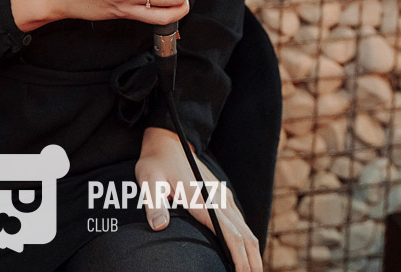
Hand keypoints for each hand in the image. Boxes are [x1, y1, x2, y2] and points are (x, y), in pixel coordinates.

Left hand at [135, 129, 261, 271]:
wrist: (169, 141)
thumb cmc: (156, 163)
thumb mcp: (148, 180)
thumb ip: (153, 203)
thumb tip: (159, 225)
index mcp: (203, 198)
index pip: (229, 233)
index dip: (239, 257)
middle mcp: (219, 198)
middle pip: (245, 235)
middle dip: (252, 261)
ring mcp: (223, 197)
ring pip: (246, 229)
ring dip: (252, 252)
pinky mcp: (223, 196)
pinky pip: (241, 223)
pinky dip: (247, 241)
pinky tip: (245, 254)